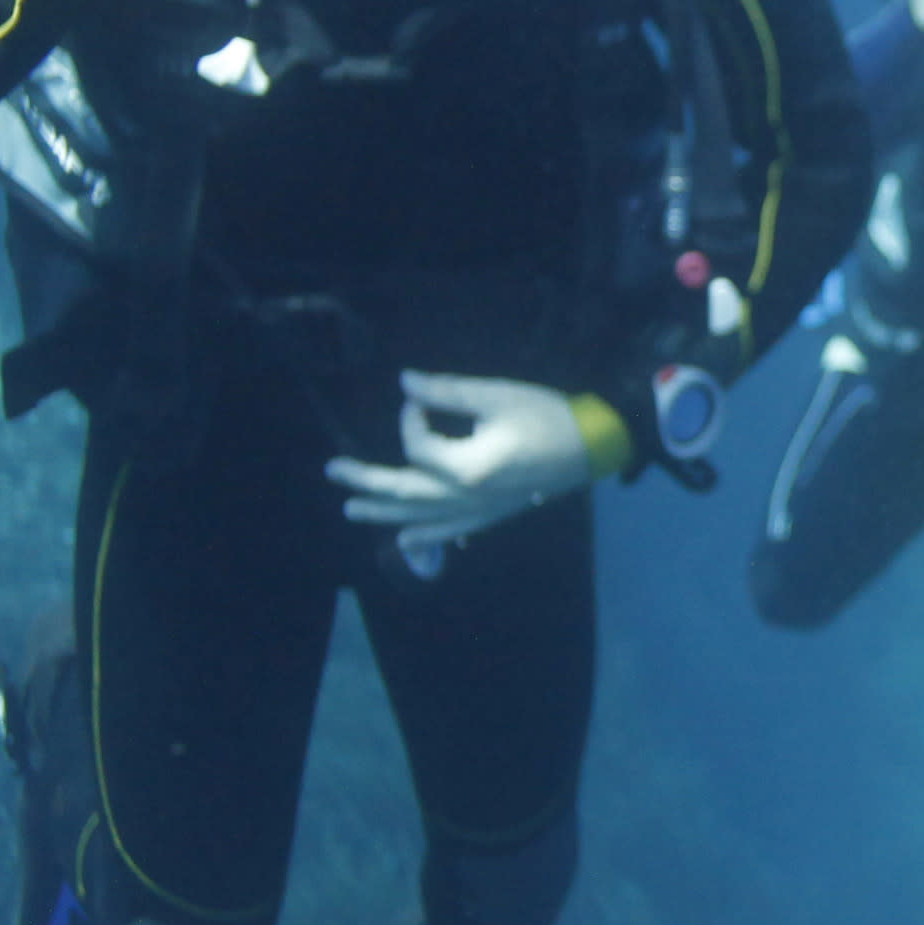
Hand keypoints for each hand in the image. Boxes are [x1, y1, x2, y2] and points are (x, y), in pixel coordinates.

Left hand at [326, 370, 599, 544]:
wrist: (590, 447)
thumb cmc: (545, 416)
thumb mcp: (496, 395)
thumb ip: (446, 392)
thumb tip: (406, 383)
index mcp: (467, 468)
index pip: (418, 449)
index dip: (410, 421)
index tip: (417, 400)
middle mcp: (467, 498)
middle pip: (406, 493)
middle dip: (367, 481)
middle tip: (333, 472)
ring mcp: (479, 512)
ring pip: (421, 518)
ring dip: (384, 513)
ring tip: (352, 510)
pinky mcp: (491, 516)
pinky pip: (451, 532)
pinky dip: (426, 538)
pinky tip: (406, 541)